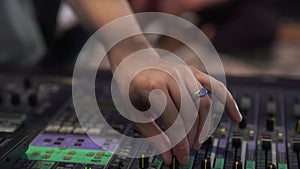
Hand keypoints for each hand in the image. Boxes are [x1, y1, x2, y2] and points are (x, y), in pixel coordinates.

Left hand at [112, 56, 241, 164]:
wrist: (132, 61)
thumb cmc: (130, 88)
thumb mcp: (134, 113)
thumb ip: (153, 135)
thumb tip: (169, 157)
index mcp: (153, 87)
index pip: (175, 122)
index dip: (180, 144)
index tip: (182, 158)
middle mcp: (172, 77)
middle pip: (192, 114)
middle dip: (191, 137)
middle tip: (188, 151)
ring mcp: (184, 72)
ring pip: (204, 103)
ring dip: (204, 126)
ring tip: (197, 141)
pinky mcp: (193, 71)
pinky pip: (215, 86)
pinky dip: (228, 101)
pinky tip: (236, 117)